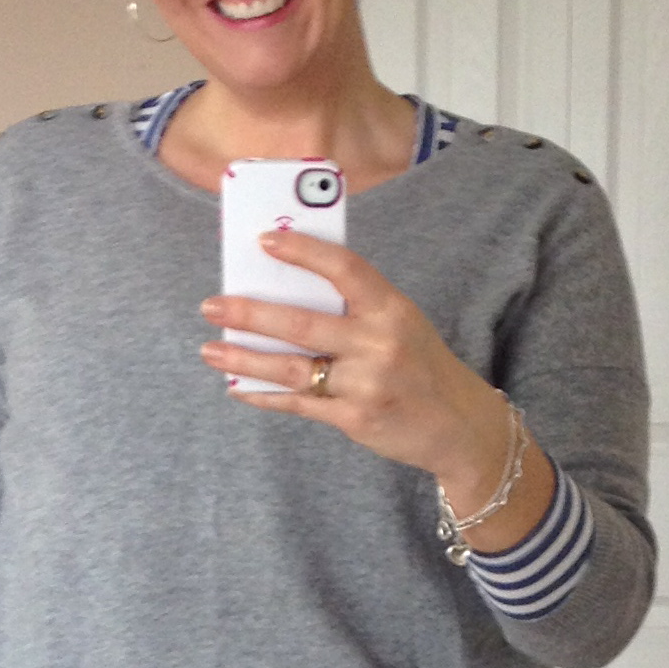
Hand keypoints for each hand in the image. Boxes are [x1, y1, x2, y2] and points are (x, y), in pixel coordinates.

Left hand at [199, 229, 508, 494]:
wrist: (458, 426)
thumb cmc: (419, 365)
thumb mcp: (401, 324)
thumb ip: (354, 309)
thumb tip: (284, 294)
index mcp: (391, 309)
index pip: (344, 268)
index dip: (303, 252)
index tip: (264, 241)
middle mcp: (379, 344)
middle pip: (303, 324)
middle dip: (250, 314)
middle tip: (212, 305)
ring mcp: (367, 384)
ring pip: (293, 369)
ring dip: (245, 359)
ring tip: (210, 350)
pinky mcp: (355, 418)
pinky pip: (299, 404)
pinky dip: (265, 396)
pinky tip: (238, 388)